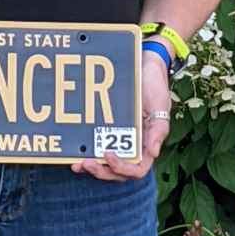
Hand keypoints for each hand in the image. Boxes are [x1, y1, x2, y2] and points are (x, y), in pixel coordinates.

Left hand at [71, 52, 170, 180]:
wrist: (144, 64)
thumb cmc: (154, 84)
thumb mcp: (160, 105)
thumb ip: (158, 129)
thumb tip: (154, 153)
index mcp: (148, 143)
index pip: (137, 169)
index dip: (122, 168)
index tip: (108, 155)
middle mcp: (134, 145)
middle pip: (119, 171)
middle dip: (102, 171)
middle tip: (86, 164)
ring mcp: (120, 138)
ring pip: (106, 163)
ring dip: (92, 167)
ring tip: (76, 164)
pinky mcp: (108, 128)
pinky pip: (97, 145)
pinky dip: (87, 151)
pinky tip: (74, 151)